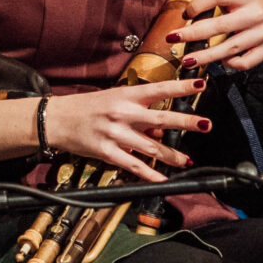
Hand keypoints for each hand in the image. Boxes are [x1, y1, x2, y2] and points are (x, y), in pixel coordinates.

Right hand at [44, 78, 209, 183]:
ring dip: (172, 156)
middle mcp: (122, 112)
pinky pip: (133, 165)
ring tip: (187, 160)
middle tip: (206, 125)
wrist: (56, 119)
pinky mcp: (106, 152)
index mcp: (126, 95)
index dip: (181, 86)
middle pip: (160, 118)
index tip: (201, 83)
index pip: (159, 89)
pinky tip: (162, 179)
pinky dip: (149, 175)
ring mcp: (115, 133)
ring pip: (150, 147)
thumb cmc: (87, 108)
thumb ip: (139, 111)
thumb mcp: (114, 100)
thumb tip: (161, 128)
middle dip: (186, 123)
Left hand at [168, 0, 262, 72]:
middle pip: (221, 26)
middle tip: (173, 38)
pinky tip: (219, 62)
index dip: (199, 4)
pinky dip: (230, 64)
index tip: (185, 14)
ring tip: (187, 60)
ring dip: (206, 56)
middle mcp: (256, 13)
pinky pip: (245, 62)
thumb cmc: (251, 4)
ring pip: (230, 48)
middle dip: (193, 33)